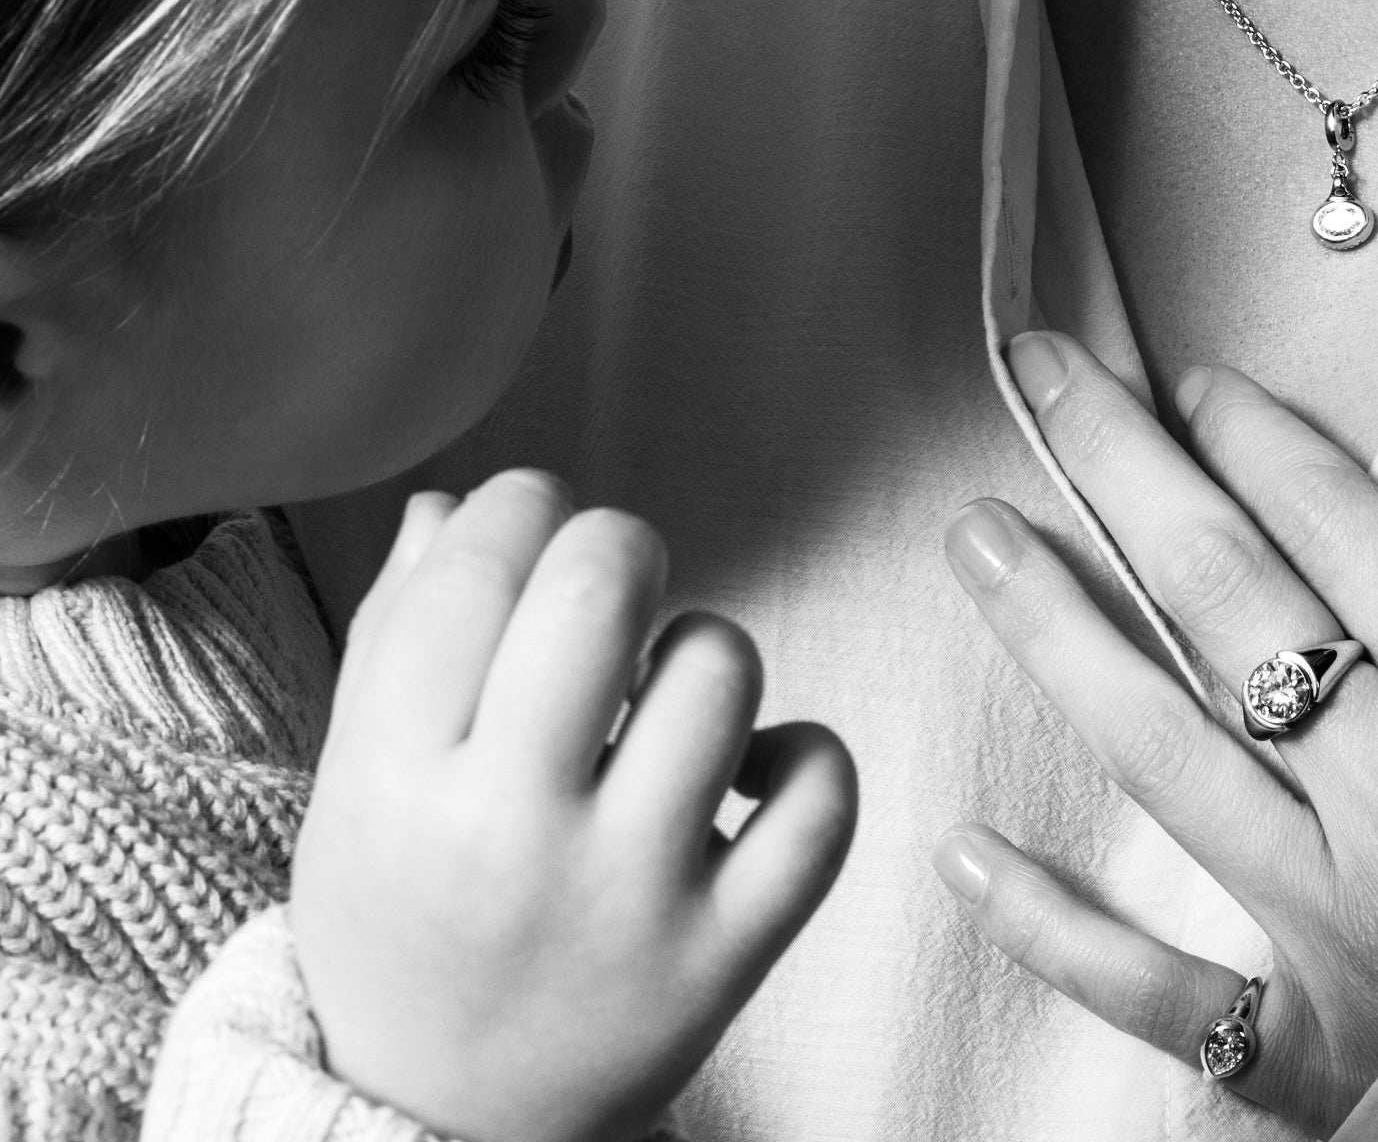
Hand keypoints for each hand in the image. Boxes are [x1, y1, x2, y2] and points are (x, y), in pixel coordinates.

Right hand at [292, 469, 857, 1141]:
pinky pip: (818, 802)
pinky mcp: (722, 958)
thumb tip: (451, 501)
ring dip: (702, 649)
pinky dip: (804, 757)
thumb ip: (395, 634)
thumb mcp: (355, 785)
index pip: (476, 568)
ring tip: (660, 698)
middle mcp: (510, 837)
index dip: (522, 505)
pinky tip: (746, 771)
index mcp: (394, 783)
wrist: (438, 1126)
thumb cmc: (402, 921)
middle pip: (601, 590)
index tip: (534, 523)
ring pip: (719, 671)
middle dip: (619, 545)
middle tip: (611, 586)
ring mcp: (627, 900)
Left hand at [932, 335, 1377, 1135]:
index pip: (1344, 534)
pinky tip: (969, 857)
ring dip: (1057, 632)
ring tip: (976, 539)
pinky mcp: (1325, 1060)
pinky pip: (1166, 995)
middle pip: (1226, 600)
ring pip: (1162, 751)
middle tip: (1039, 375)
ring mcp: (1345, 933)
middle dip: (1124, 470)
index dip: (1257, 440)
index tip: (1191, 381)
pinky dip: (1059, 931)